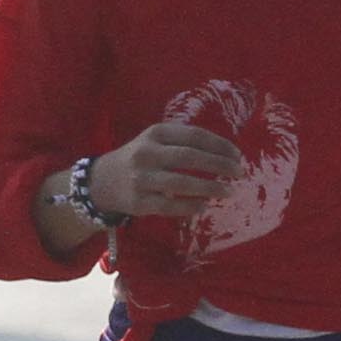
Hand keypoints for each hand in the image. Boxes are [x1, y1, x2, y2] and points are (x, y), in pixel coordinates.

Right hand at [91, 121, 247, 219]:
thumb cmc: (138, 159)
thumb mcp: (154, 141)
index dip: (219, 145)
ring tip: (229, 191)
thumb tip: (224, 155)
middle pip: (190, 158)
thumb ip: (182, 142)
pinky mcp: (139, 202)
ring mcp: (141, 179)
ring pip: (182, 183)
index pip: (194, 136)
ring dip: (210, 188)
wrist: (101, 182)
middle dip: (219, 165)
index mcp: (155, 134)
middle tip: (239, 172)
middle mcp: (147, 154)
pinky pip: (170, 206)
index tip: (237, 154)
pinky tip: (205, 205)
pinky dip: (191, 206)